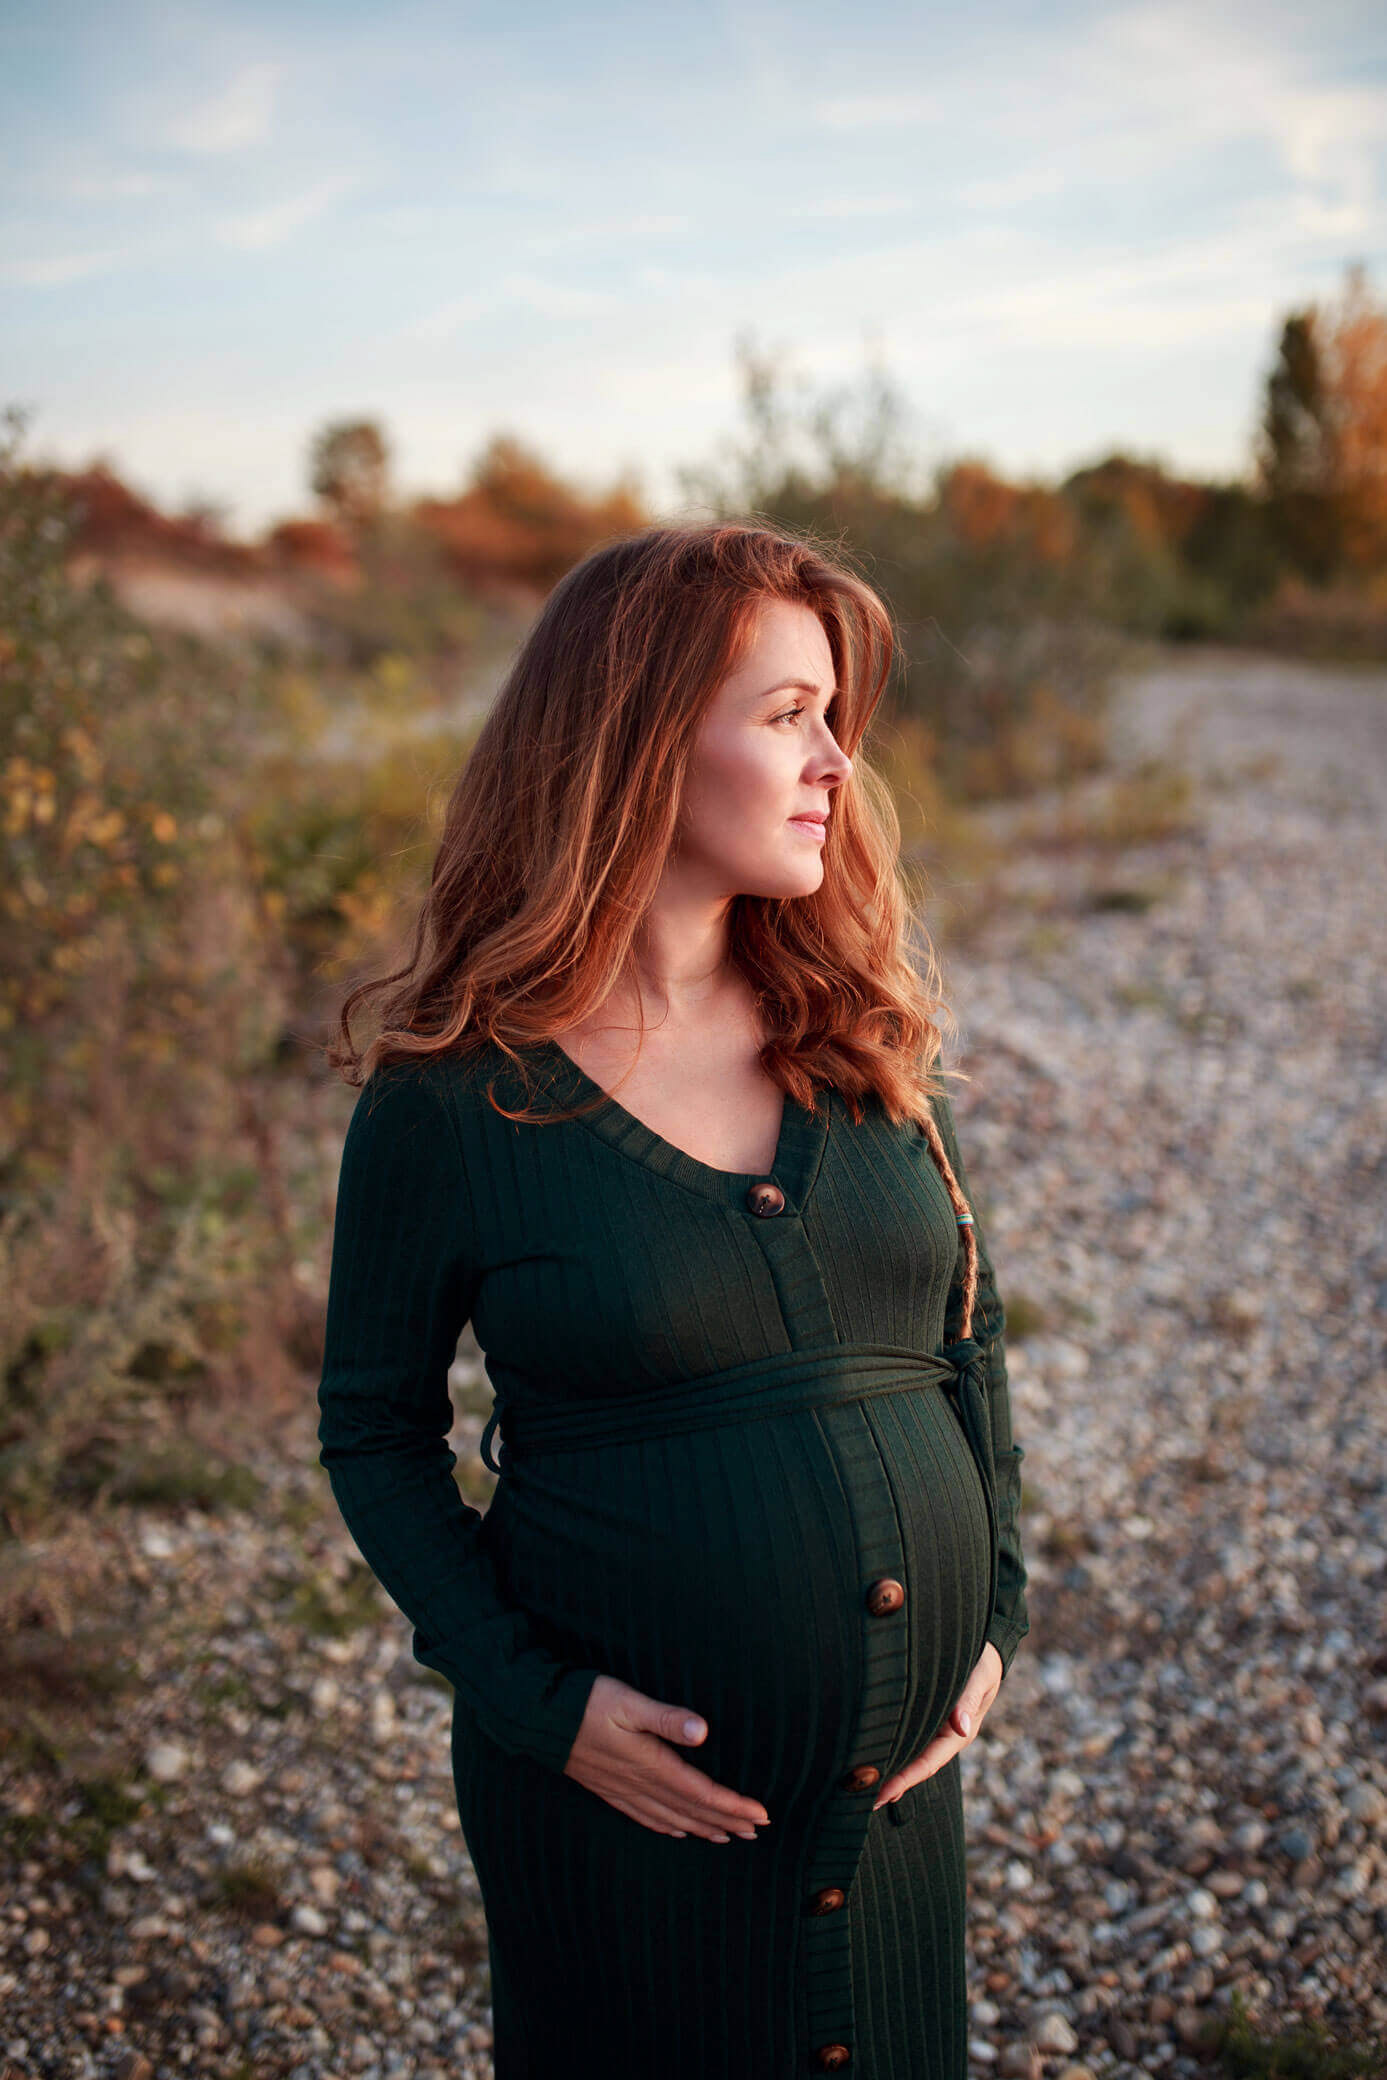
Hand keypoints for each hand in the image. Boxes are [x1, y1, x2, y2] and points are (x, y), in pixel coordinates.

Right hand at [564, 1675, 770, 1842]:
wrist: (537, 1718)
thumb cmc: (586, 1702)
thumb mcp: (627, 1701)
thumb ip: (665, 1717)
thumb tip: (703, 1731)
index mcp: (651, 1764)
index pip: (703, 1793)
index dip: (734, 1806)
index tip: (761, 1815)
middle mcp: (640, 1784)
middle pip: (692, 1810)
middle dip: (727, 1822)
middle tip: (756, 1832)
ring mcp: (623, 1789)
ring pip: (672, 1817)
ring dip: (703, 1827)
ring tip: (728, 1836)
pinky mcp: (609, 1788)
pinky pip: (645, 1816)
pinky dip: (668, 1825)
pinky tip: (677, 1830)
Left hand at [872, 1642, 1003, 1809]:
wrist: (986, 1645)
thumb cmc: (983, 1660)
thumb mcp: (979, 1677)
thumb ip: (968, 1700)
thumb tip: (962, 1728)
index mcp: (958, 1733)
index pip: (928, 1763)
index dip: (905, 1780)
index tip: (882, 1794)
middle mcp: (944, 1736)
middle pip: (913, 1765)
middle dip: (889, 1782)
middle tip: (856, 1799)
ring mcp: (933, 1727)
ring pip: (906, 1752)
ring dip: (885, 1767)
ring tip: (855, 1784)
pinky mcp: (922, 1715)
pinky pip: (903, 1735)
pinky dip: (886, 1745)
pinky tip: (865, 1751)